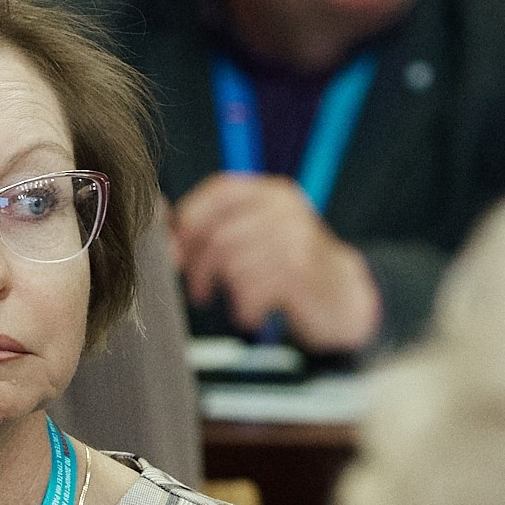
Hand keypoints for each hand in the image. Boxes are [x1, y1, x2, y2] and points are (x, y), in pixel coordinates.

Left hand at [170, 172, 381, 351]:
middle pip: (220, 233)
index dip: (189, 220)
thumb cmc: (286, 266)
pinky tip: (251, 313)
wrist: (340, 294)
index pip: (219, 191)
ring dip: (226, 291)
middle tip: (198, 291)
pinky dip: (245, 307)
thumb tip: (163, 230)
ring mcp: (297, 235)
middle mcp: (285, 207)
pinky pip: (253, 287)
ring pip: (234, 263)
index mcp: (270, 191)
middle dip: (199, 268)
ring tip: (235, 303)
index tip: (176, 253)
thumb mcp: (256, 237)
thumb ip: (216, 228)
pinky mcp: (303, 269)